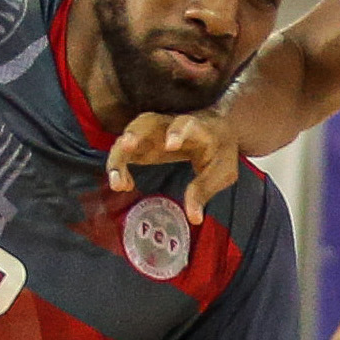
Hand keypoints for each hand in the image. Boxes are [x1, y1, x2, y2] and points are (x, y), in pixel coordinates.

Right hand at [105, 109, 243, 222]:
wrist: (215, 133)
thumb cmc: (219, 150)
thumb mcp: (222, 171)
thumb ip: (205, 190)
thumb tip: (194, 217)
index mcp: (196, 128)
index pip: (186, 124)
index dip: (177, 132)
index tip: (170, 145)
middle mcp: (169, 125)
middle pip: (147, 121)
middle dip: (135, 133)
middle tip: (127, 146)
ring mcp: (153, 133)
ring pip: (130, 135)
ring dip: (120, 155)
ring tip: (118, 181)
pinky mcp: (142, 144)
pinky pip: (125, 151)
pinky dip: (119, 166)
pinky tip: (122, 185)